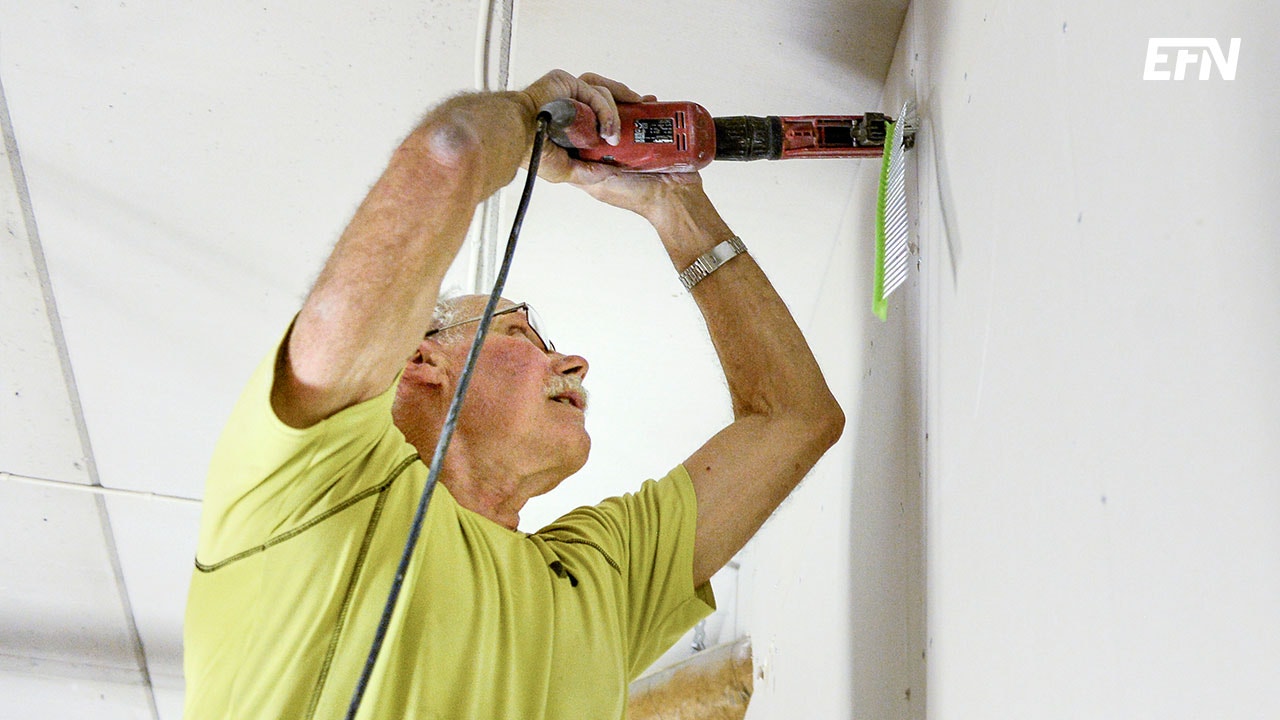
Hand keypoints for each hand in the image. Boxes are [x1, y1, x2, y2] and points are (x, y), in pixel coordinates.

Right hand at [518, 70, 651, 185]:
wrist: (517, 137)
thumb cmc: (531, 151)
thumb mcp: (565, 171)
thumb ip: (588, 172)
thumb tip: (611, 172)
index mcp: (572, 120)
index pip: (603, 109)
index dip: (624, 111)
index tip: (642, 115)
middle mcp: (572, 103)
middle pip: (608, 94)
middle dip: (629, 99)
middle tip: (646, 106)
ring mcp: (569, 91)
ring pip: (603, 92)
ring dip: (615, 113)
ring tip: (614, 134)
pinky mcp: (567, 82)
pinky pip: (594, 92)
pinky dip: (605, 110)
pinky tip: (608, 127)